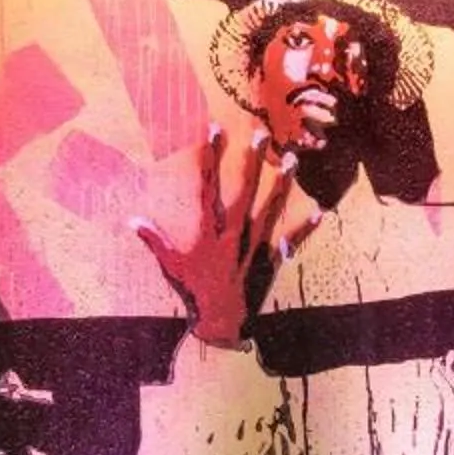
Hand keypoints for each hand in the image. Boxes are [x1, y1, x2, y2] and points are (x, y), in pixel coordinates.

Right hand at [131, 128, 297, 348]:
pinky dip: (306, 228)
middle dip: (252, 160)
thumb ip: (154, 241)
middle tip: (260, 134)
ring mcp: (257, 245)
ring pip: (272, 207)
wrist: (222, 323)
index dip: (210, 156)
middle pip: (245, 189)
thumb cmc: (194, 293)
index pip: (208, 185)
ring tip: (292, 160)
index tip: (214, 131)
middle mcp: (236, 232)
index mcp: (210, 230)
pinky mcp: (273, 261)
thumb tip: (132, 221)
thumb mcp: (171, 266)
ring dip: (283, 184)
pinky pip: (293, 241)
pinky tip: (321, 213)